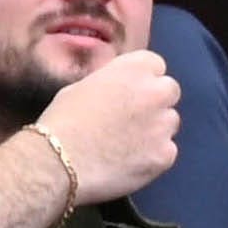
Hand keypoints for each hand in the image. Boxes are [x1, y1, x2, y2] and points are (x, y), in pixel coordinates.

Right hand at [35, 42, 185, 208]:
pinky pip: (166, 152)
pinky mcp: (164, 155)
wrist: (57, 161)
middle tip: (133, 118)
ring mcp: (163, 125)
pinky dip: (152, 157)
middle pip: (170, 91)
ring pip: (170, 123)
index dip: (141, 79)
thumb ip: (111, 84)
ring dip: (155, 129)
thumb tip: (118, 91)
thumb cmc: (62, 120)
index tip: (129, 92)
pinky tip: (129, 163)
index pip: (155, 64)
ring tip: (128, 145)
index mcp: (134, 68)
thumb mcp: (82, 86)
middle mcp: (155, 92)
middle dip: (155, 101)